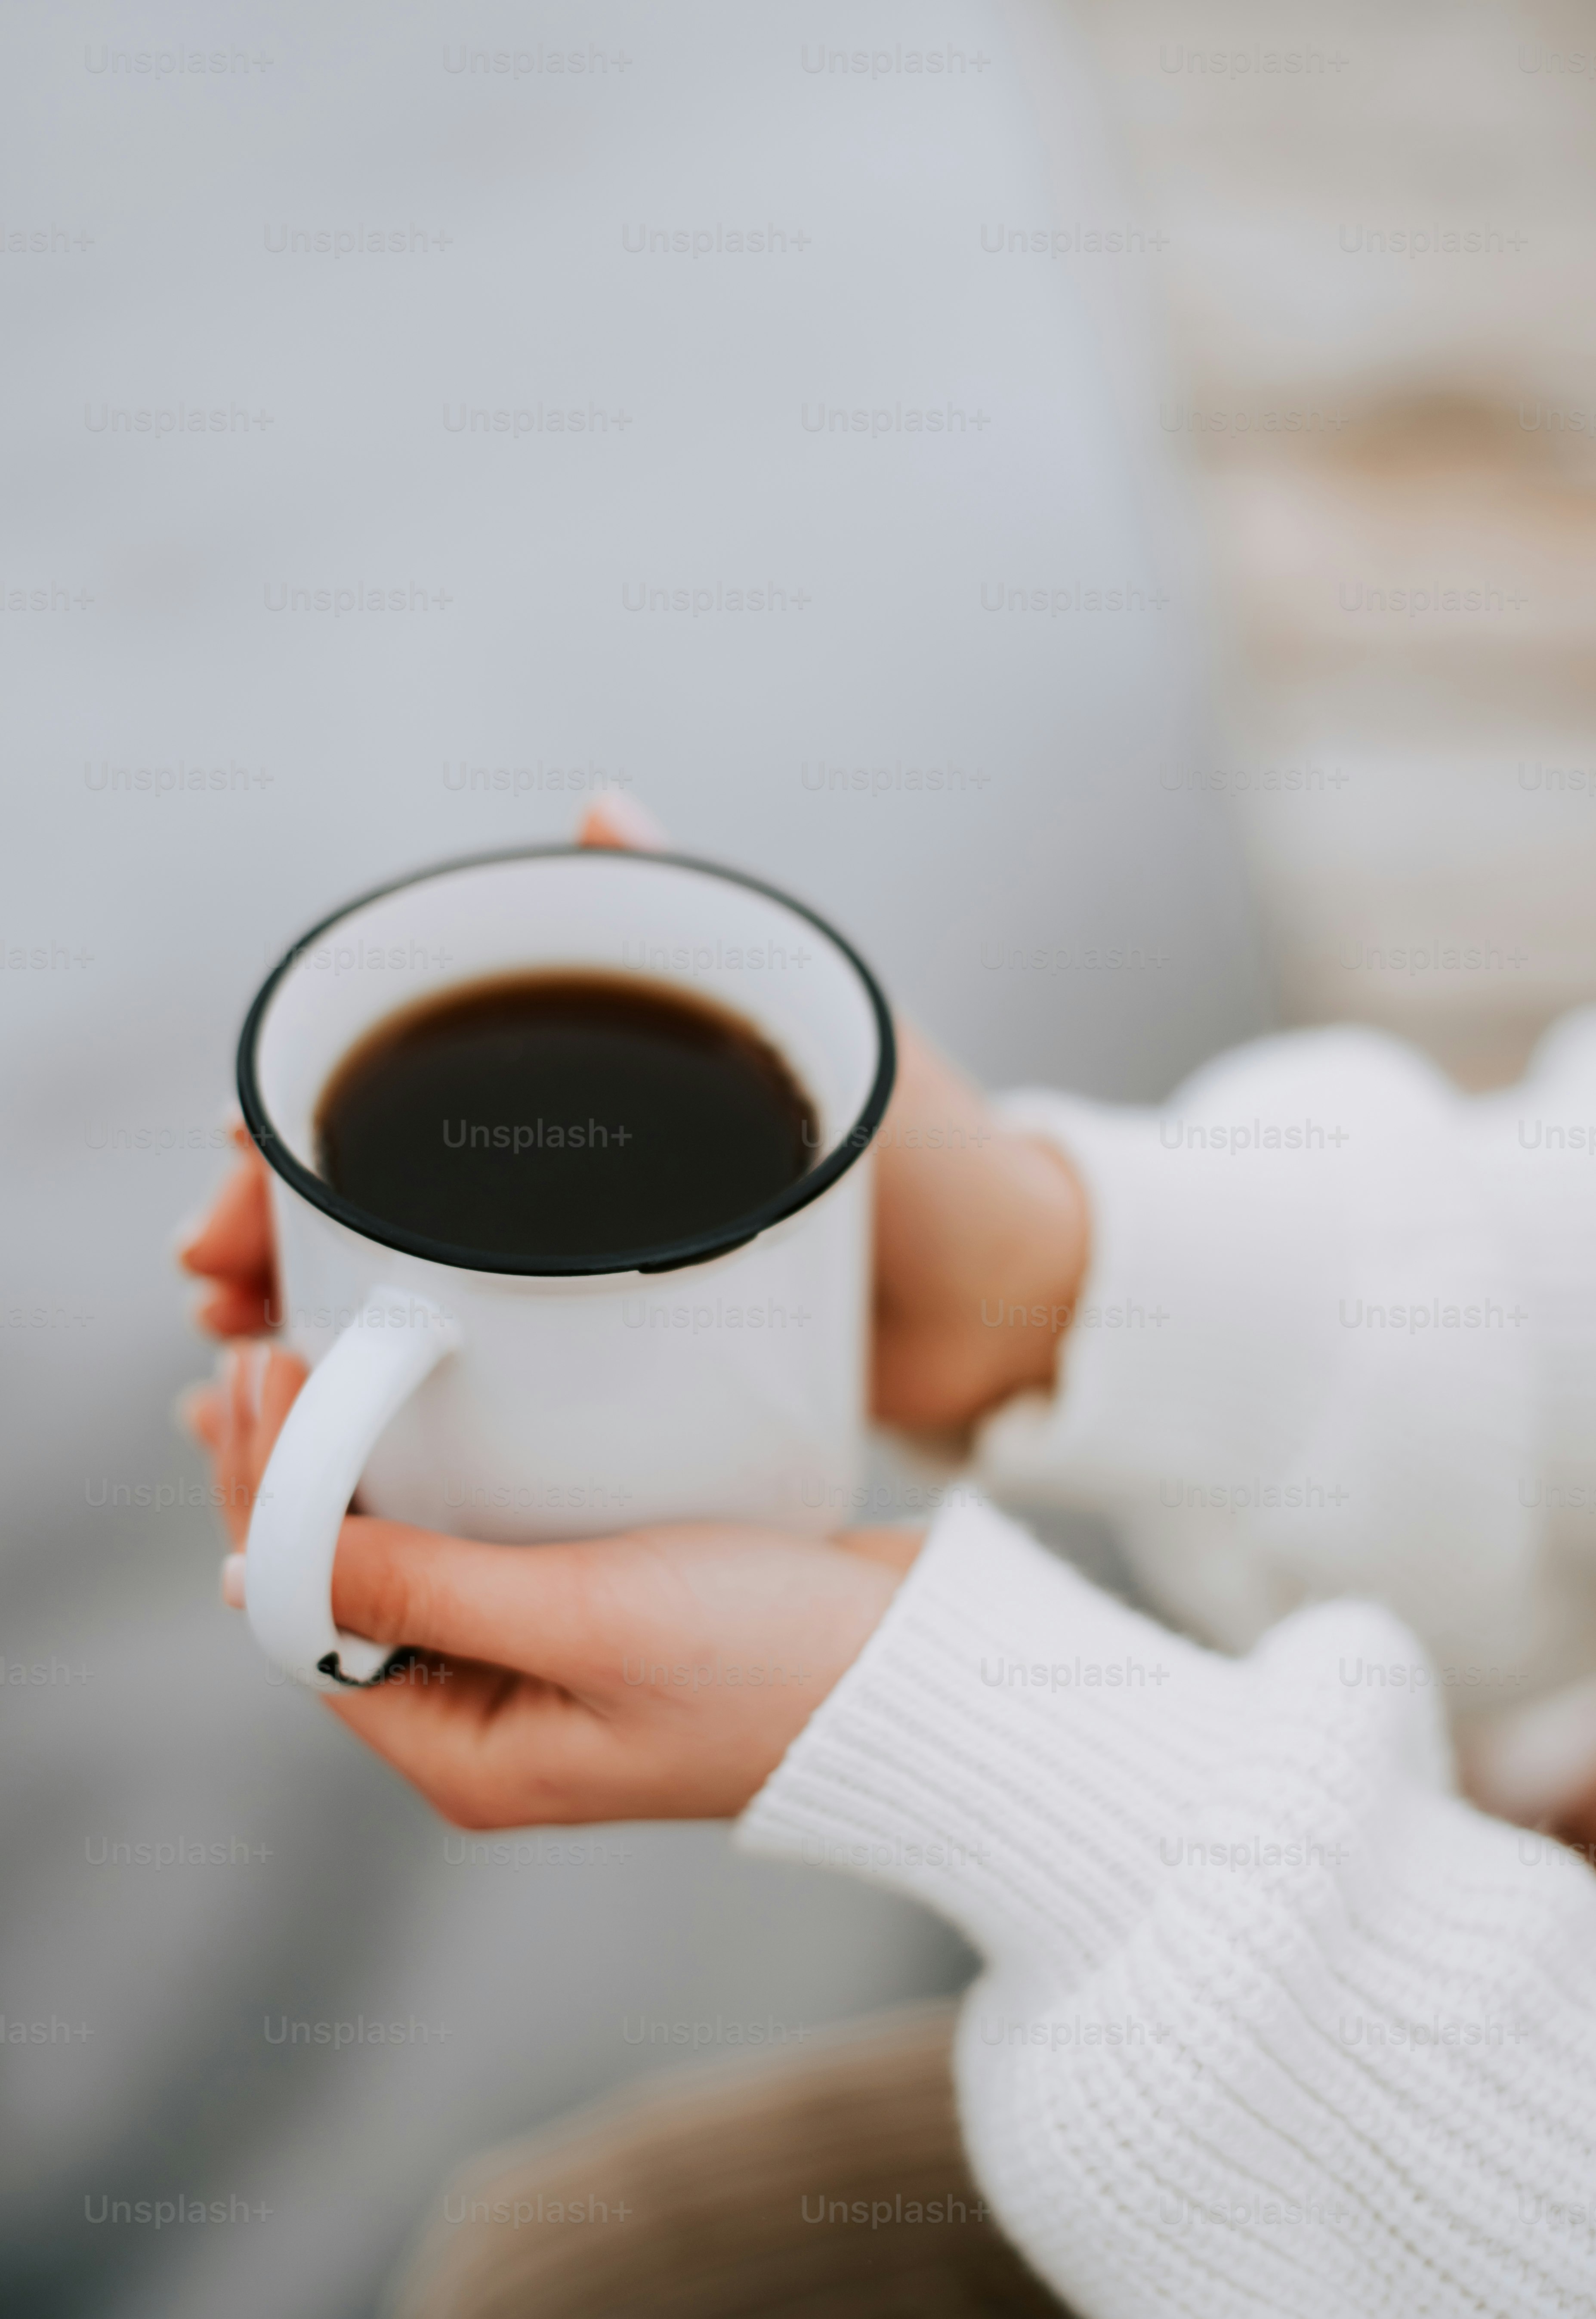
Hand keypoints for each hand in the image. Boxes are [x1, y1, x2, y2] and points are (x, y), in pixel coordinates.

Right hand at [177, 796, 1089, 1431]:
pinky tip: (339, 1435)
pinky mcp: (634, 1371)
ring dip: (317, 1318)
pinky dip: (406, 1404)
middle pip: (389, 1194)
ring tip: (247, 1367)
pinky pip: (496, 1377)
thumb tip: (597, 809)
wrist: (1030, 1315)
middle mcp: (591, 1175)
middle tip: (214, 1290)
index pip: (414, 1089)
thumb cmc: (947, 1164)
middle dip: (281, 1232)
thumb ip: (712, 935)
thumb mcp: (830, 1039)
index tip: (232, 1173)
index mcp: (611, 1085)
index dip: (304, 1132)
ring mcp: (604, 1279)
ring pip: (419, 1289)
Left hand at [186, 1346, 914, 1825]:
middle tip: (260, 1355)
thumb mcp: (589, 1621)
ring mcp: (544, 1667)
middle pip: (339, 1592)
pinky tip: (404, 1414)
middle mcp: (491, 1720)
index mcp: (470, 1753)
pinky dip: (430, 1474)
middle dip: (288, 1479)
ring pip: (401, 1558)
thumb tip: (252, 1573)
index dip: (269, 1498)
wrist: (930, 1673)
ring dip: (347, 1469)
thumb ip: (426, 1594)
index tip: (262, 1379)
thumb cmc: (778, 1663)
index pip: (308, 1622)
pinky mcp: (597, 1613)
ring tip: (294, 1374)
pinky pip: (475, 1538)